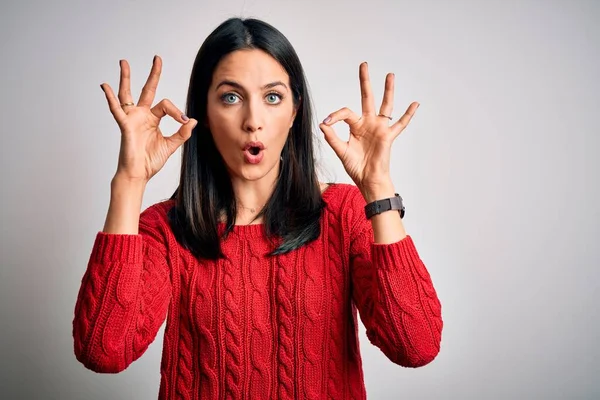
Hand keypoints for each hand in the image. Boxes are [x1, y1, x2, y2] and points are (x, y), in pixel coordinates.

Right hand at [100, 56, 196, 181]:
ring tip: (124, 62)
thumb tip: (193, 120)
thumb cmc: (151, 160)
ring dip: (126, 78)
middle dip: (153, 74)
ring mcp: (132, 118)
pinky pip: (116, 109)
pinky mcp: (125, 125)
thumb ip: (182, 133)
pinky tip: (105, 86)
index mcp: (153, 119)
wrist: (139, 173)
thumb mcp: (171, 145)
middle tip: (157, 58)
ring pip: (127, 93)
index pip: (166, 105)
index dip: (176, 111)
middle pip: (147, 90)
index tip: (183, 121)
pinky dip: (109, 98)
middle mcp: (142, 115)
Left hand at [319, 62, 418, 193]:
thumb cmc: (356, 167)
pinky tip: (415, 104)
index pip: (346, 113)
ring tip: (390, 75)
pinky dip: (408, 114)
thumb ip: (332, 138)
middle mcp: (368, 123)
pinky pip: (401, 124)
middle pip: (367, 98)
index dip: (335, 115)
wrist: (368, 180)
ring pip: (386, 105)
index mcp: (356, 126)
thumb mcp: (341, 151)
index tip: (327, 122)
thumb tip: (323, 124)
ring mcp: (379, 128)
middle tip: (364, 65)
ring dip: (388, 90)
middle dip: (365, 81)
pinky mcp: (388, 136)